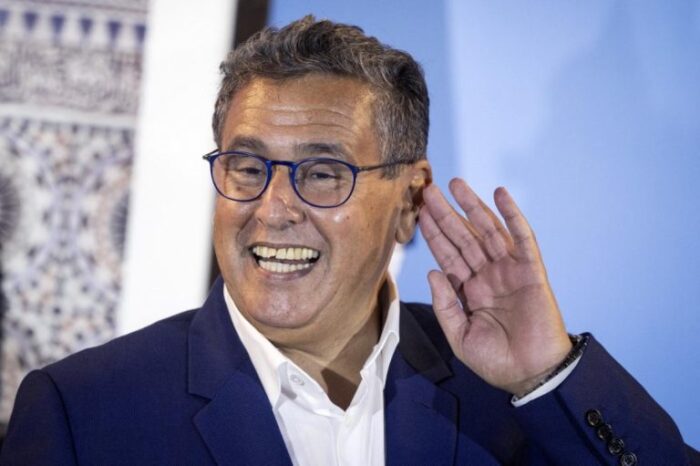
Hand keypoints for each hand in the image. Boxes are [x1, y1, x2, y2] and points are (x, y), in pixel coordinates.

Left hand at [419, 179, 571, 395]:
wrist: (530, 375)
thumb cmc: (496, 361)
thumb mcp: (459, 335)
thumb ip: (445, 304)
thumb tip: (434, 271)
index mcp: (469, 290)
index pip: (448, 254)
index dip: (434, 233)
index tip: (419, 212)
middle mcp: (488, 275)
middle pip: (463, 237)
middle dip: (446, 214)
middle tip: (430, 190)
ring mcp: (509, 270)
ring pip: (487, 231)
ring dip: (473, 206)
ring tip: (455, 185)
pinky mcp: (531, 270)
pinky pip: (522, 238)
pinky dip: (512, 215)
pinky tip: (500, 195)